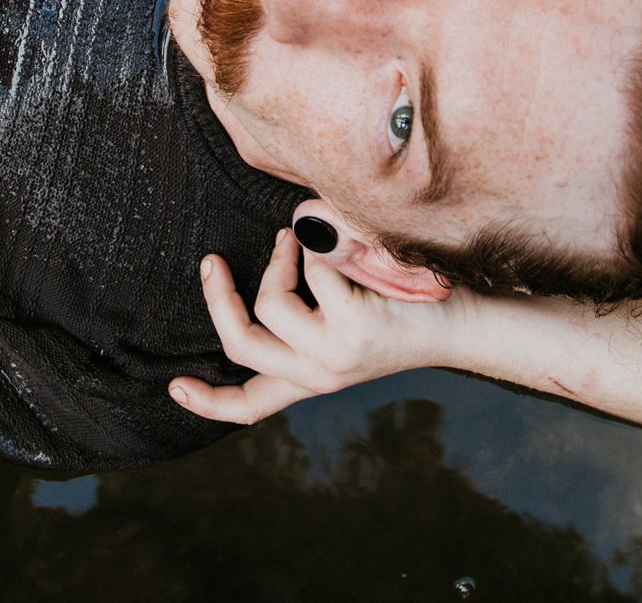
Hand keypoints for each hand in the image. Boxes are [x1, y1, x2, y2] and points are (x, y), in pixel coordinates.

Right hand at [168, 228, 462, 424]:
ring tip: (301, 237)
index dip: (208, 401)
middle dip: (218, 296)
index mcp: (311, 379)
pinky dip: (321, 244)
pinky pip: (313, 270)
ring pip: (270, 302)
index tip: (174, 387)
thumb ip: (309, 307)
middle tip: (213, 261)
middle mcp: (318, 376)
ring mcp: (334, 356)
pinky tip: (347, 241)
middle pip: (240, 343)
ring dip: (281, 258)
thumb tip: (282, 240)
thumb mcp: (348, 319)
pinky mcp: (353, 327)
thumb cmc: (406, 308)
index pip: (250, 405)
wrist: (467, 322)